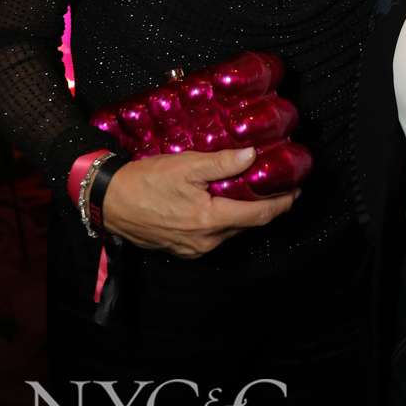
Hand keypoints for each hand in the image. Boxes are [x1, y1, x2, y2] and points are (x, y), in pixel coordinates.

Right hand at [101, 147, 298, 257]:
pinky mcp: (182, 249)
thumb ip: (222, 163)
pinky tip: (223, 203)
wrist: (110, 201)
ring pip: (230, 231)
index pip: (258, 215)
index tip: (295, 191)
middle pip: (246, 225)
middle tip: (278, 188)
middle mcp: (206, 240)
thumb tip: (252, 156)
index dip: (281, 204)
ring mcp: (193, 248)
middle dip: (265, 207)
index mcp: (210, 220)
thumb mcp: (186, 165)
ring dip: (244, 214)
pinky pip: (213, 237)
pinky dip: (225, 221)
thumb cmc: (146, 181)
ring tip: (252, 193)